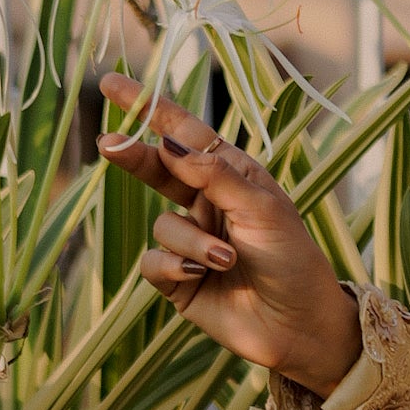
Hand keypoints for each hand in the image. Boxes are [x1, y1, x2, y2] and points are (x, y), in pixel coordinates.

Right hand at [100, 75, 356, 391]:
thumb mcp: (261, 208)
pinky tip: (199, 277)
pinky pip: (154, 262)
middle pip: (158, 169)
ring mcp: (191, 241)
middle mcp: (208, 204)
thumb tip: (168, 144)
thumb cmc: (292, 260)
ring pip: (162, 225)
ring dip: (191, 241)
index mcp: (233, 177)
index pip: (186, 134)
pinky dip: (175, 267)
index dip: (150, 108)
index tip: (111, 84)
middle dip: (134, 157)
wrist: (300, 325)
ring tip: (226, 260)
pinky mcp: (179, 280)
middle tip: (108, 144)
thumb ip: (213, 176)